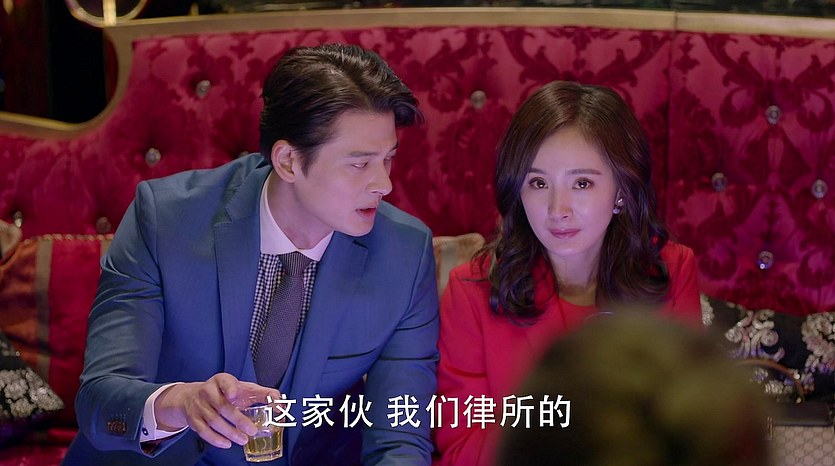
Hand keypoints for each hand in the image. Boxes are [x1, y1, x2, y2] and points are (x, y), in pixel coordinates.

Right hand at [153, 373, 281, 448]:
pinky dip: (215, 439)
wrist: (194, 397)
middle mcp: (208, 392)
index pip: (225, 382)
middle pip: (222, 406)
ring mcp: (199, 406)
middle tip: (252, 431)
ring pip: (213, 420)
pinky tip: (227, 444)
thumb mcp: (243, 389)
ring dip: (229, 432)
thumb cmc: (225, 392)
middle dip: (238, 420)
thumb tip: (281, 403)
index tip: (235, 394)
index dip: (229, 387)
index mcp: (222, 381)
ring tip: (243, 439)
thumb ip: (264, 394)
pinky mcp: (194, 419)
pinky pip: (203, 431)